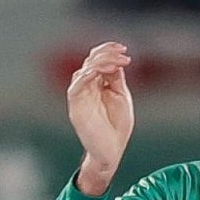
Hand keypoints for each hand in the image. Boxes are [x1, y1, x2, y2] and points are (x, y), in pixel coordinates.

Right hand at [67, 41, 134, 197]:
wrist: (111, 151)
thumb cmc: (116, 127)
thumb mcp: (120, 96)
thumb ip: (115, 78)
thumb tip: (115, 60)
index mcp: (97, 83)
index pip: (98, 59)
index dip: (108, 50)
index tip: (123, 48)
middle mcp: (86, 86)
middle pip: (91, 61)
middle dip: (107, 54)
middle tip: (123, 55)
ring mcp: (80, 95)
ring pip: (84, 69)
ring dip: (101, 62)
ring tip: (117, 63)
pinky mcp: (76, 105)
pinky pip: (77, 84)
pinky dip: (89, 74)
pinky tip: (103, 71)